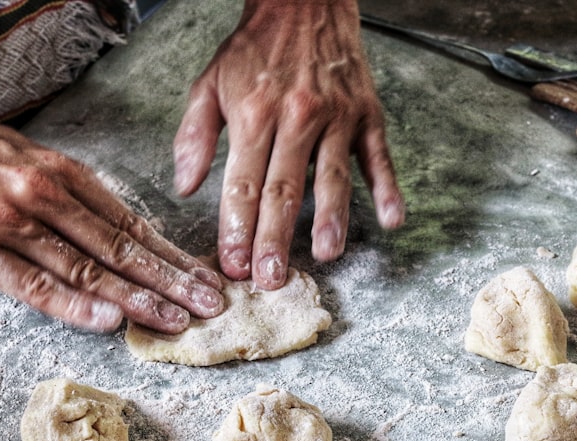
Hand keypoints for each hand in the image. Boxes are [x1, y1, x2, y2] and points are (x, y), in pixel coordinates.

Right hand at [0, 63, 223, 333]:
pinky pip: (34, 285)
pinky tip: (110, 321)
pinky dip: (75, 306)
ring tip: (177, 320)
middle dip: (173, 280)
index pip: (130, 223)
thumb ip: (66, 190)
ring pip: (88, 269)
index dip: (171, 255)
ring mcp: (11, 227)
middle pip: (122, 248)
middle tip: (211, 306)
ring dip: (138, 298)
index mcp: (61, 174)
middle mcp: (45, 198)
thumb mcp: (22, 156)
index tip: (203, 277)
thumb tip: (110, 225)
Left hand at [173, 0, 404, 288]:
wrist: (304, 2)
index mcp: (254, 113)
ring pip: (332, 177)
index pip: (244, 183)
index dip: (237, 228)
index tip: (233, 264)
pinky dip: (388, 188)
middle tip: (271, 278)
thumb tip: (185, 186)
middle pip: (284, 189)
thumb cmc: (255, 49)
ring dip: (329, 219)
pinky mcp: (367, 115)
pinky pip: (378, 157)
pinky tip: (392, 219)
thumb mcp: (209, 82)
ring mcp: (336, 117)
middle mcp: (296, 117)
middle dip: (275, 238)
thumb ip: (194, 135)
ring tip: (325, 255)